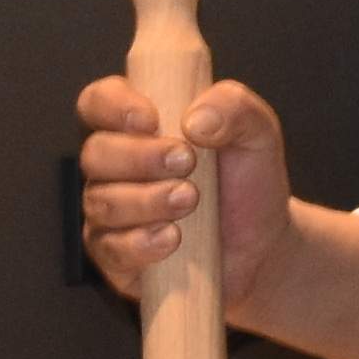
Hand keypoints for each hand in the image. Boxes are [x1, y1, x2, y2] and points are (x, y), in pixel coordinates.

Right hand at [76, 70, 289, 306]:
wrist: (263, 247)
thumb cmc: (249, 183)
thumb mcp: (257, 132)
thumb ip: (233, 106)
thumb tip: (194, 120)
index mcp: (137, 125)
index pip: (98, 101)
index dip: (113, 106)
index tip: (151, 119)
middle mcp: (115, 167)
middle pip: (95, 153)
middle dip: (140, 157)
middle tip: (187, 162)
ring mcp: (111, 213)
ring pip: (102, 202)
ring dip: (147, 200)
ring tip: (190, 200)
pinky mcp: (116, 256)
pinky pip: (110, 249)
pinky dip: (141, 242)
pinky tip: (173, 237)